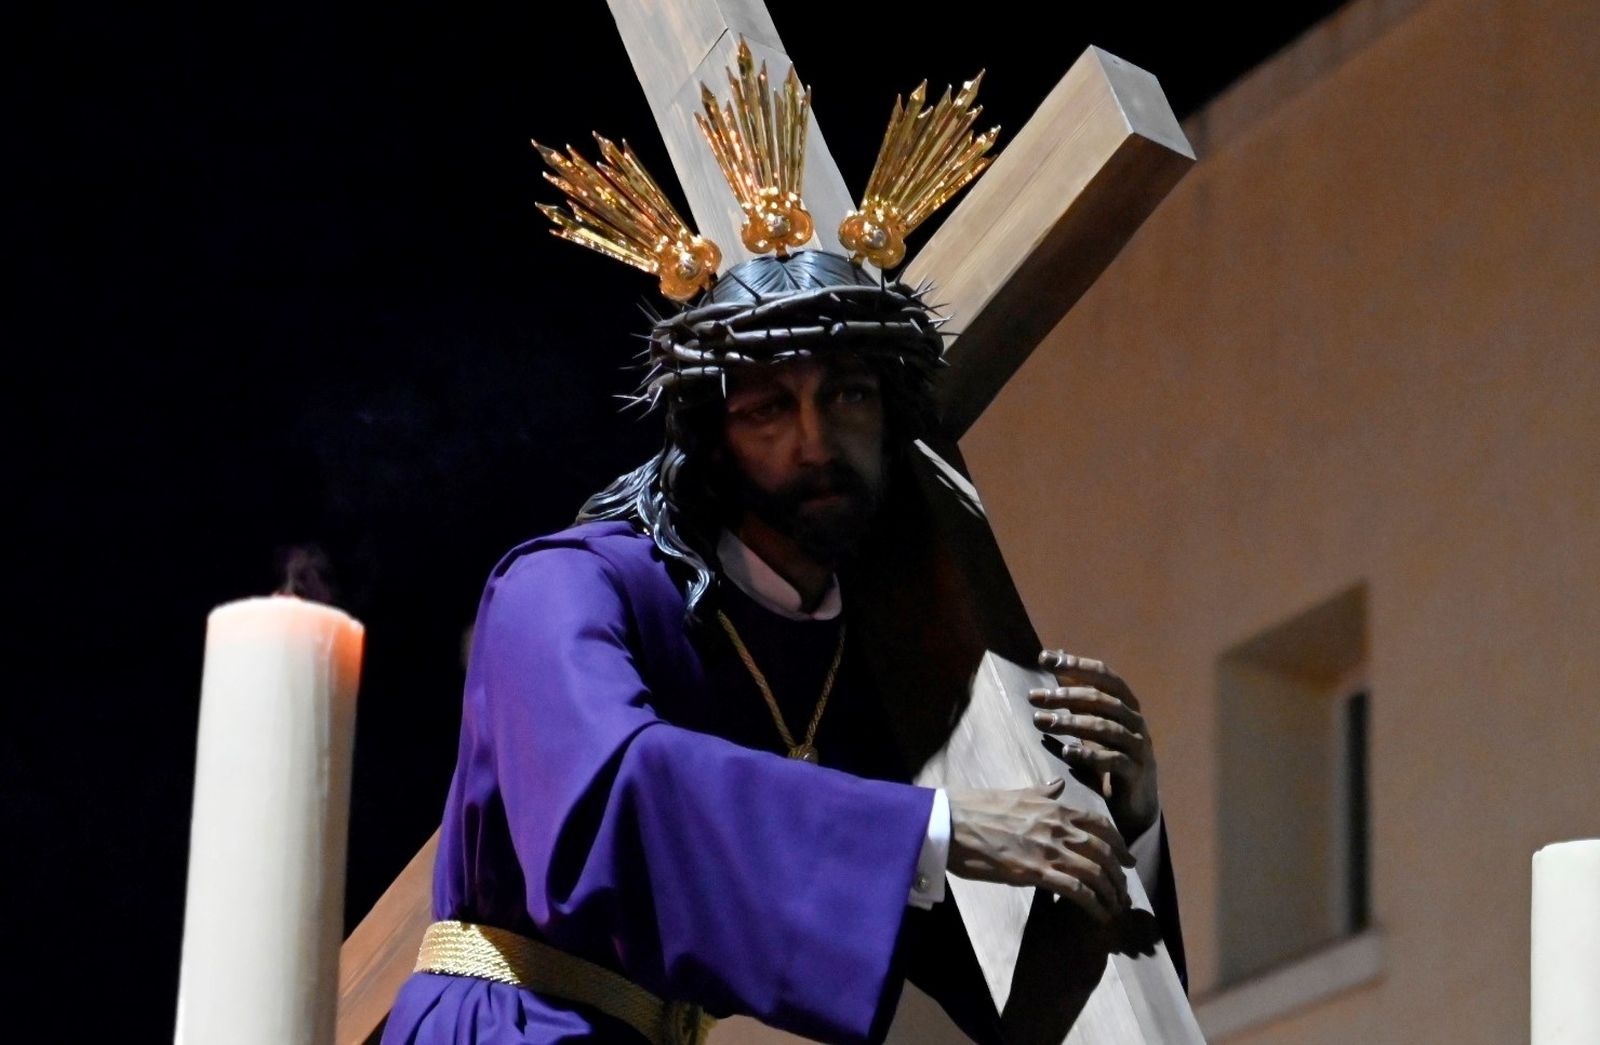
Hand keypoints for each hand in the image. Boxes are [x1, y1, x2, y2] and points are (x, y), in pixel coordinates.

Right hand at [946, 779, 1134, 923]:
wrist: (950, 822)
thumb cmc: (976, 807)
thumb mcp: (1015, 793)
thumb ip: (1041, 792)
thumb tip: (1057, 784)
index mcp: (1055, 808)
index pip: (1101, 825)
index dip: (1119, 845)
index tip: (1127, 859)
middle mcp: (1058, 827)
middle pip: (1104, 852)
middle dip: (1119, 875)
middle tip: (1124, 891)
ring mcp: (1048, 850)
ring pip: (1096, 873)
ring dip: (1110, 894)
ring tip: (1115, 908)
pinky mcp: (1035, 872)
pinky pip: (1076, 891)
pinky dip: (1093, 905)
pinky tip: (1098, 916)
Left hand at [1031, 649, 1159, 841]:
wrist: (1135, 800)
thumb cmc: (1109, 753)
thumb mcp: (1091, 720)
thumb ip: (1076, 691)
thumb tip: (1056, 654)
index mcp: (1126, 703)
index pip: (1103, 675)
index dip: (1076, 665)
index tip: (1044, 658)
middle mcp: (1135, 720)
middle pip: (1101, 700)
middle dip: (1065, 696)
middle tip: (1033, 697)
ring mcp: (1139, 746)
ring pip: (1105, 728)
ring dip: (1070, 723)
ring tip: (1040, 721)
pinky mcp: (1136, 772)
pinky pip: (1113, 760)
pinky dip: (1089, 755)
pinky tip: (1066, 752)